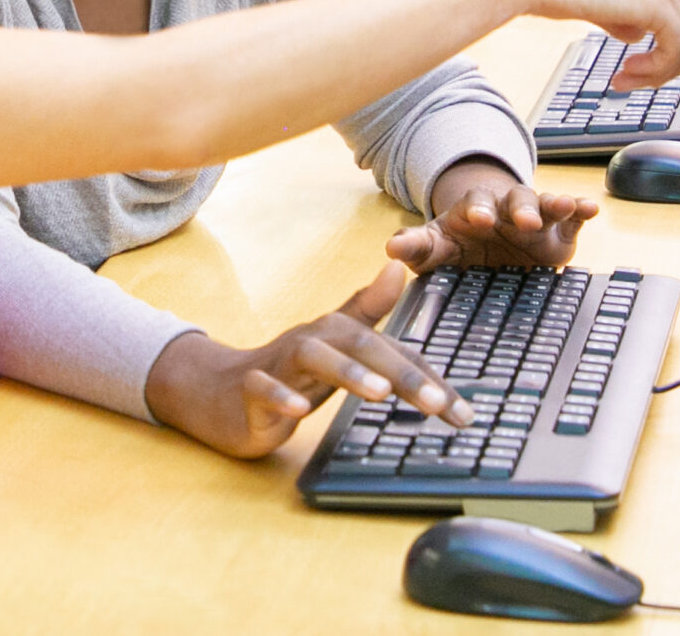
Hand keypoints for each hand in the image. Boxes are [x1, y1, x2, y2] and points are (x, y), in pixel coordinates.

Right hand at [142, 264, 470, 459]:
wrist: (216, 392)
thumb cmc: (287, 371)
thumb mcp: (333, 344)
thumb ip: (368, 308)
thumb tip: (398, 268)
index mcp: (338, 334)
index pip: (392, 351)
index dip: (430, 377)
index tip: (464, 410)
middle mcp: (312, 341)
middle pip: (360, 345)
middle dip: (403, 373)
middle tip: (439, 404)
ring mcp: (278, 363)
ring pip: (313, 357)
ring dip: (348, 373)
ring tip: (380, 395)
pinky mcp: (248, 390)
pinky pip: (262, 388)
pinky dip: (280, 396)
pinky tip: (297, 412)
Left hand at [389, 160, 598, 271]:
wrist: (491, 248)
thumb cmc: (460, 246)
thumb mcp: (436, 248)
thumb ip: (416, 247)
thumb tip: (391, 248)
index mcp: (473, 212)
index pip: (473, 206)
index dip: (475, 211)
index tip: (476, 220)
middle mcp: (505, 210)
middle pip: (512, 201)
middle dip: (519, 208)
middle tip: (525, 220)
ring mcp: (534, 217)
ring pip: (543, 204)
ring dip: (553, 203)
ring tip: (564, 205)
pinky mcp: (559, 232)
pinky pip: (572, 216)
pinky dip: (581, 209)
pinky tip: (591, 208)